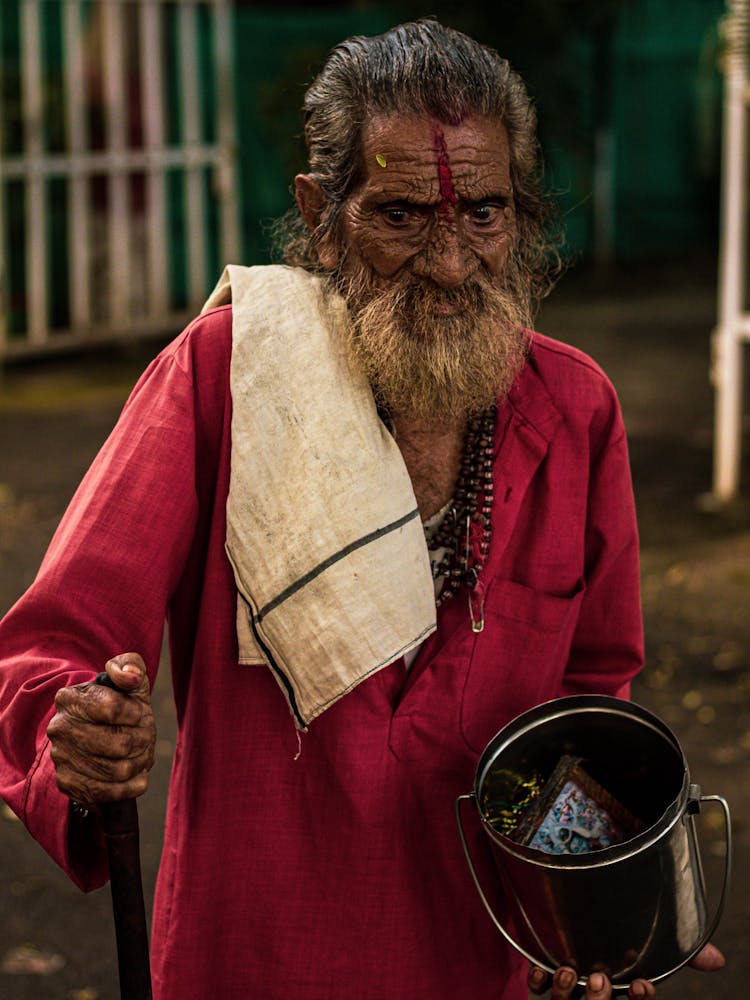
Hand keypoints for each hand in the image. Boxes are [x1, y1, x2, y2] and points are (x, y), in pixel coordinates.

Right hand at [47, 653, 154, 804]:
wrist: (100, 737)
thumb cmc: (119, 705)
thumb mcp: (128, 679)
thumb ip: (131, 665)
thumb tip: (129, 676)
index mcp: (69, 697)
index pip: (113, 708)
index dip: (136, 713)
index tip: (139, 713)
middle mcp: (59, 728)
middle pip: (120, 744)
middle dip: (143, 740)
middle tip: (146, 736)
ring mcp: (61, 758)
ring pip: (119, 770)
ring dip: (140, 762)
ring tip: (142, 753)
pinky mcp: (68, 784)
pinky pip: (110, 793)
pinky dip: (132, 785)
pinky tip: (137, 775)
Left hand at [527, 944, 724, 997]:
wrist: (584, 920)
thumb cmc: (624, 942)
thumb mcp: (653, 945)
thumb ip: (683, 952)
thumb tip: (717, 960)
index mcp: (623, 993)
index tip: (643, 985)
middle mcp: (596, 995)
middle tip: (602, 979)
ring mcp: (570, 991)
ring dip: (567, 994)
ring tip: (569, 972)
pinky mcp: (546, 979)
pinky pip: (539, 992)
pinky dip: (538, 982)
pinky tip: (539, 971)